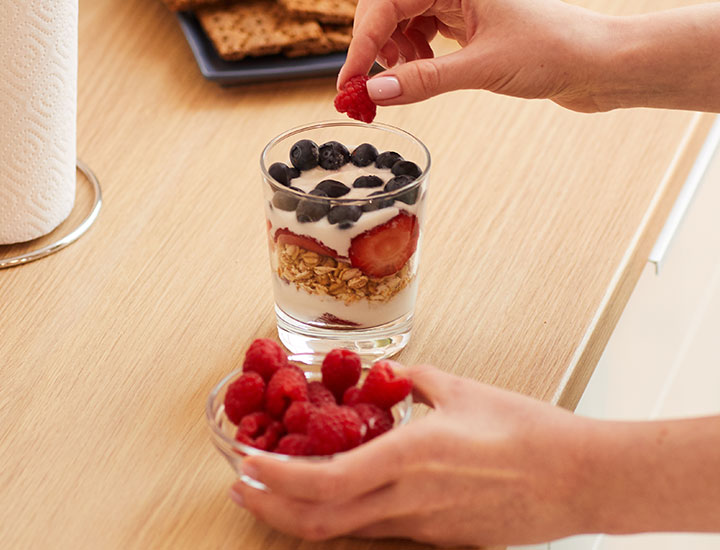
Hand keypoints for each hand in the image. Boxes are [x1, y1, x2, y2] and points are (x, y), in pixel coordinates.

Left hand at [230, 364, 595, 546]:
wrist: (577, 479)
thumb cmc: (525, 431)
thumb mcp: (460, 390)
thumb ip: (412, 381)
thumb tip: (384, 377)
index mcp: (410, 459)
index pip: (323, 482)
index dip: (276, 476)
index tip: (246, 462)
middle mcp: (408, 502)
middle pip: (319, 523)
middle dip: (270, 508)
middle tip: (241, 487)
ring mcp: (422, 528)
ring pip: (343, 534)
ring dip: (299, 516)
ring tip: (273, 495)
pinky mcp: (437, 538)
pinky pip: (375, 532)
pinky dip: (340, 519)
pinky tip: (333, 499)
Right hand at [337, 0, 613, 111]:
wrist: (595, 63)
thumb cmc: (554, 50)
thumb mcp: (482, 67)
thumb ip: (424, 79)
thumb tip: (376, 91)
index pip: (387, 3)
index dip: (362, 43)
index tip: (348, 81)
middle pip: (389, 8)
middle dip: (374, 48)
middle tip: (366, 89)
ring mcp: (461, 3)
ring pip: (404, 22)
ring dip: (394, 54)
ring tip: (405, 80)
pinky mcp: (468, 24)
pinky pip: (423, 33)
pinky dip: (414, 56)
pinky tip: (422, 72)